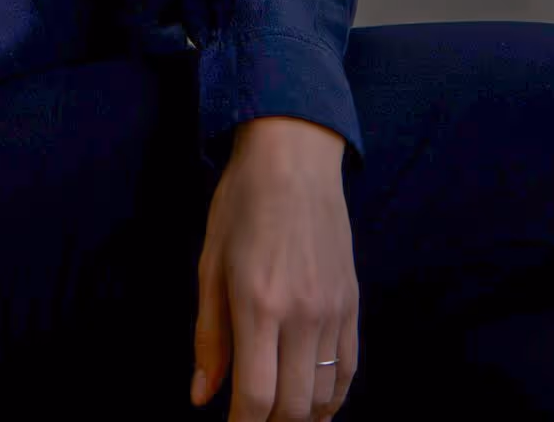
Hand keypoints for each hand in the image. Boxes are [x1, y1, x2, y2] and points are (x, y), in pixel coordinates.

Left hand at [191, 117, 357, 419]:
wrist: (295, 157)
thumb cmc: (241, 203)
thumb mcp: (210, 263)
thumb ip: (208, 336)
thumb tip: (201, 397)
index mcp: (259, 303)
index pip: (256, 396)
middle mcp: (302, 314)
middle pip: (293, 407)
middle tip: (249, 420)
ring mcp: (333, 311)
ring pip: (323, 396)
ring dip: (300, 417)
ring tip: (277, 416)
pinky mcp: (352, 304)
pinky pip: (349, 371)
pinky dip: (331, 399)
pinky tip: (313, 405)